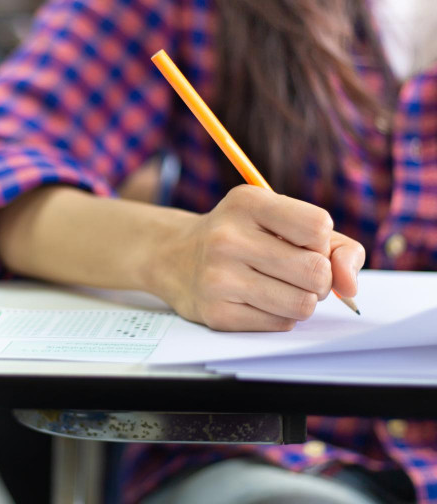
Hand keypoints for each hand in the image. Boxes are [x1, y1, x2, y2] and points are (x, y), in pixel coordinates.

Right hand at [164, 185, 365, 330]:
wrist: (177, 257)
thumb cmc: (243, 236)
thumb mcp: (280, 220)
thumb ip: (334, 245)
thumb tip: (350, 287)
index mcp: (246, 202)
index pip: (319, 226)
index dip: (320, 240)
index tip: (300, 240)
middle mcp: (228, 237)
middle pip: (316, 271)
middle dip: (318, 277)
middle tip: (296, 271)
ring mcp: (218, 277)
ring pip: (303, 304)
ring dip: (302, 300)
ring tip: (280, 287)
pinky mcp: (216, 313)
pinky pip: (280, 324)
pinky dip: (280, 315)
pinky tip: (258, 300)